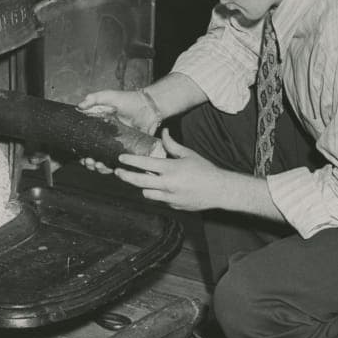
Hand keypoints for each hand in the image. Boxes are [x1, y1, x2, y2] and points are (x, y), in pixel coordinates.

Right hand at [76, 88, 162, 173]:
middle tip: (89, 161)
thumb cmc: (128, 100)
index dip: (81, 154)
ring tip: (98, 165)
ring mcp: (119, 148)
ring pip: (107, 164)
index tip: (81, 157)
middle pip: (94, 158)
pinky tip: (113, 169)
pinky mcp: (130, 152)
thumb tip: (79, 106)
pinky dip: (116, 169)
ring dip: (100, 169)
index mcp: (98, 131)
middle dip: (89, 163)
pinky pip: (122, 164)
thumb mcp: (109, 96)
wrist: (148, 106)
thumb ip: (94, 98)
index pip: (86, 146)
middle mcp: (107, 142)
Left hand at [111, 129, 229, 210]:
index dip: (130, 161)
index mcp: (171, 169)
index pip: (145, 165)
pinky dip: (158, 193)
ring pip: (147, 194)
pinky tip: (162, 188)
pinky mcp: (174, 206)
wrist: (219, 190)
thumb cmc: (204, 169)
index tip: (120, 159)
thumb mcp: (188, 154)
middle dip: (126, 177)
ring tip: (142, 180)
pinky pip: (160, 200)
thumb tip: (163, 132)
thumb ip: (172, 145)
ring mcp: (170, 197)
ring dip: (143, 187)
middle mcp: (168, 184)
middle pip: (139, 182)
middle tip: (118, 172)